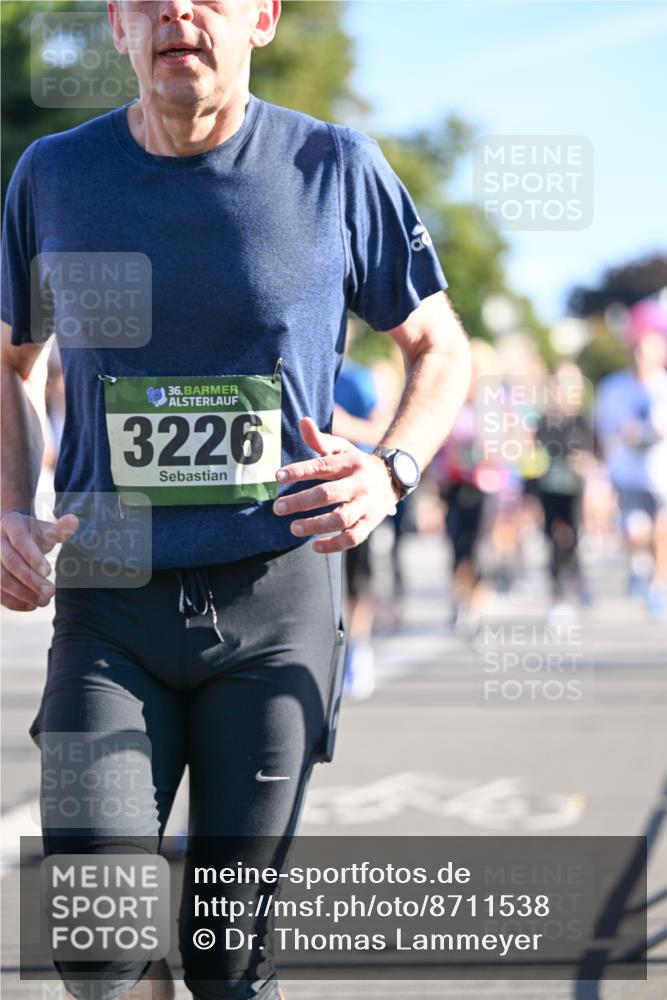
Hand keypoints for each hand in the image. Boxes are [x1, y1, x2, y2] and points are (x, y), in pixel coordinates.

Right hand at [1, 511, 78, 610]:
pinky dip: (14, 602)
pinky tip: (32, 605)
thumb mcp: (45, 528)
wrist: (10, 536)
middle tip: (51, 592)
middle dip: (31, 579)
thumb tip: (74, 520)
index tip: (49, 572)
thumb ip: (60, 528)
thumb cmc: (32, 533)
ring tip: (44, 601)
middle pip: (10, 562)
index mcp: (11, 524)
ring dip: (23, 593)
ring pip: (1, 579)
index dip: (33, 557)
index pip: (20, 541)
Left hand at [272, 417, 399, 553]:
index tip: (278, 476)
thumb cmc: (356, 464)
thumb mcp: (342, 448)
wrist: (393, 479)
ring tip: (293, 528)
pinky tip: (314, 546)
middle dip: (301, 502)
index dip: (300, 471)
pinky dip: (334, 545)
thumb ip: (320, 440)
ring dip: (316, 525)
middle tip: (278, 507)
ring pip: (341, 519)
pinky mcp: (370, 523)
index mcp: (350, 463)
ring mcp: (366, 505)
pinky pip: (353, 538)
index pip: (322, 466)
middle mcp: (359, 484)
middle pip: (328, 494)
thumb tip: (302, 421)